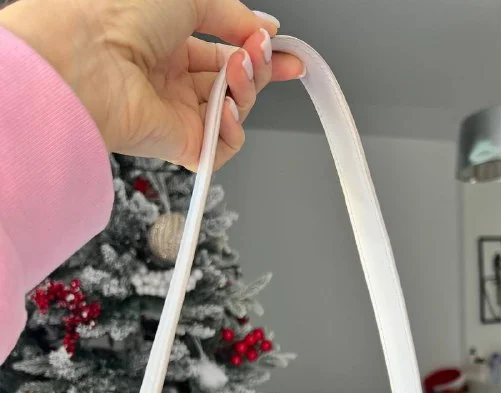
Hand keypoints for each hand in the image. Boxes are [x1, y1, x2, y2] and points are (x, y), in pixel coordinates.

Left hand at [0, 0, 303, 169]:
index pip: (225, 48)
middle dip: (263, 67)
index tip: (287, 48)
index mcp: (168, 38)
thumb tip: (265, 30)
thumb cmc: (119, 17)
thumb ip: (234, 15)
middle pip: (234, 80)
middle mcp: (172, 76)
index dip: (258, 48)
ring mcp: (177, 112)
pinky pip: (223, 145)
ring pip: (234, 109)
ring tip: (238, 69)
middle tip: (271, 56)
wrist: (90, 60)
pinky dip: (233, 127)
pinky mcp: (181, 145)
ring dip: (247, 87)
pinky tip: (225, 107)